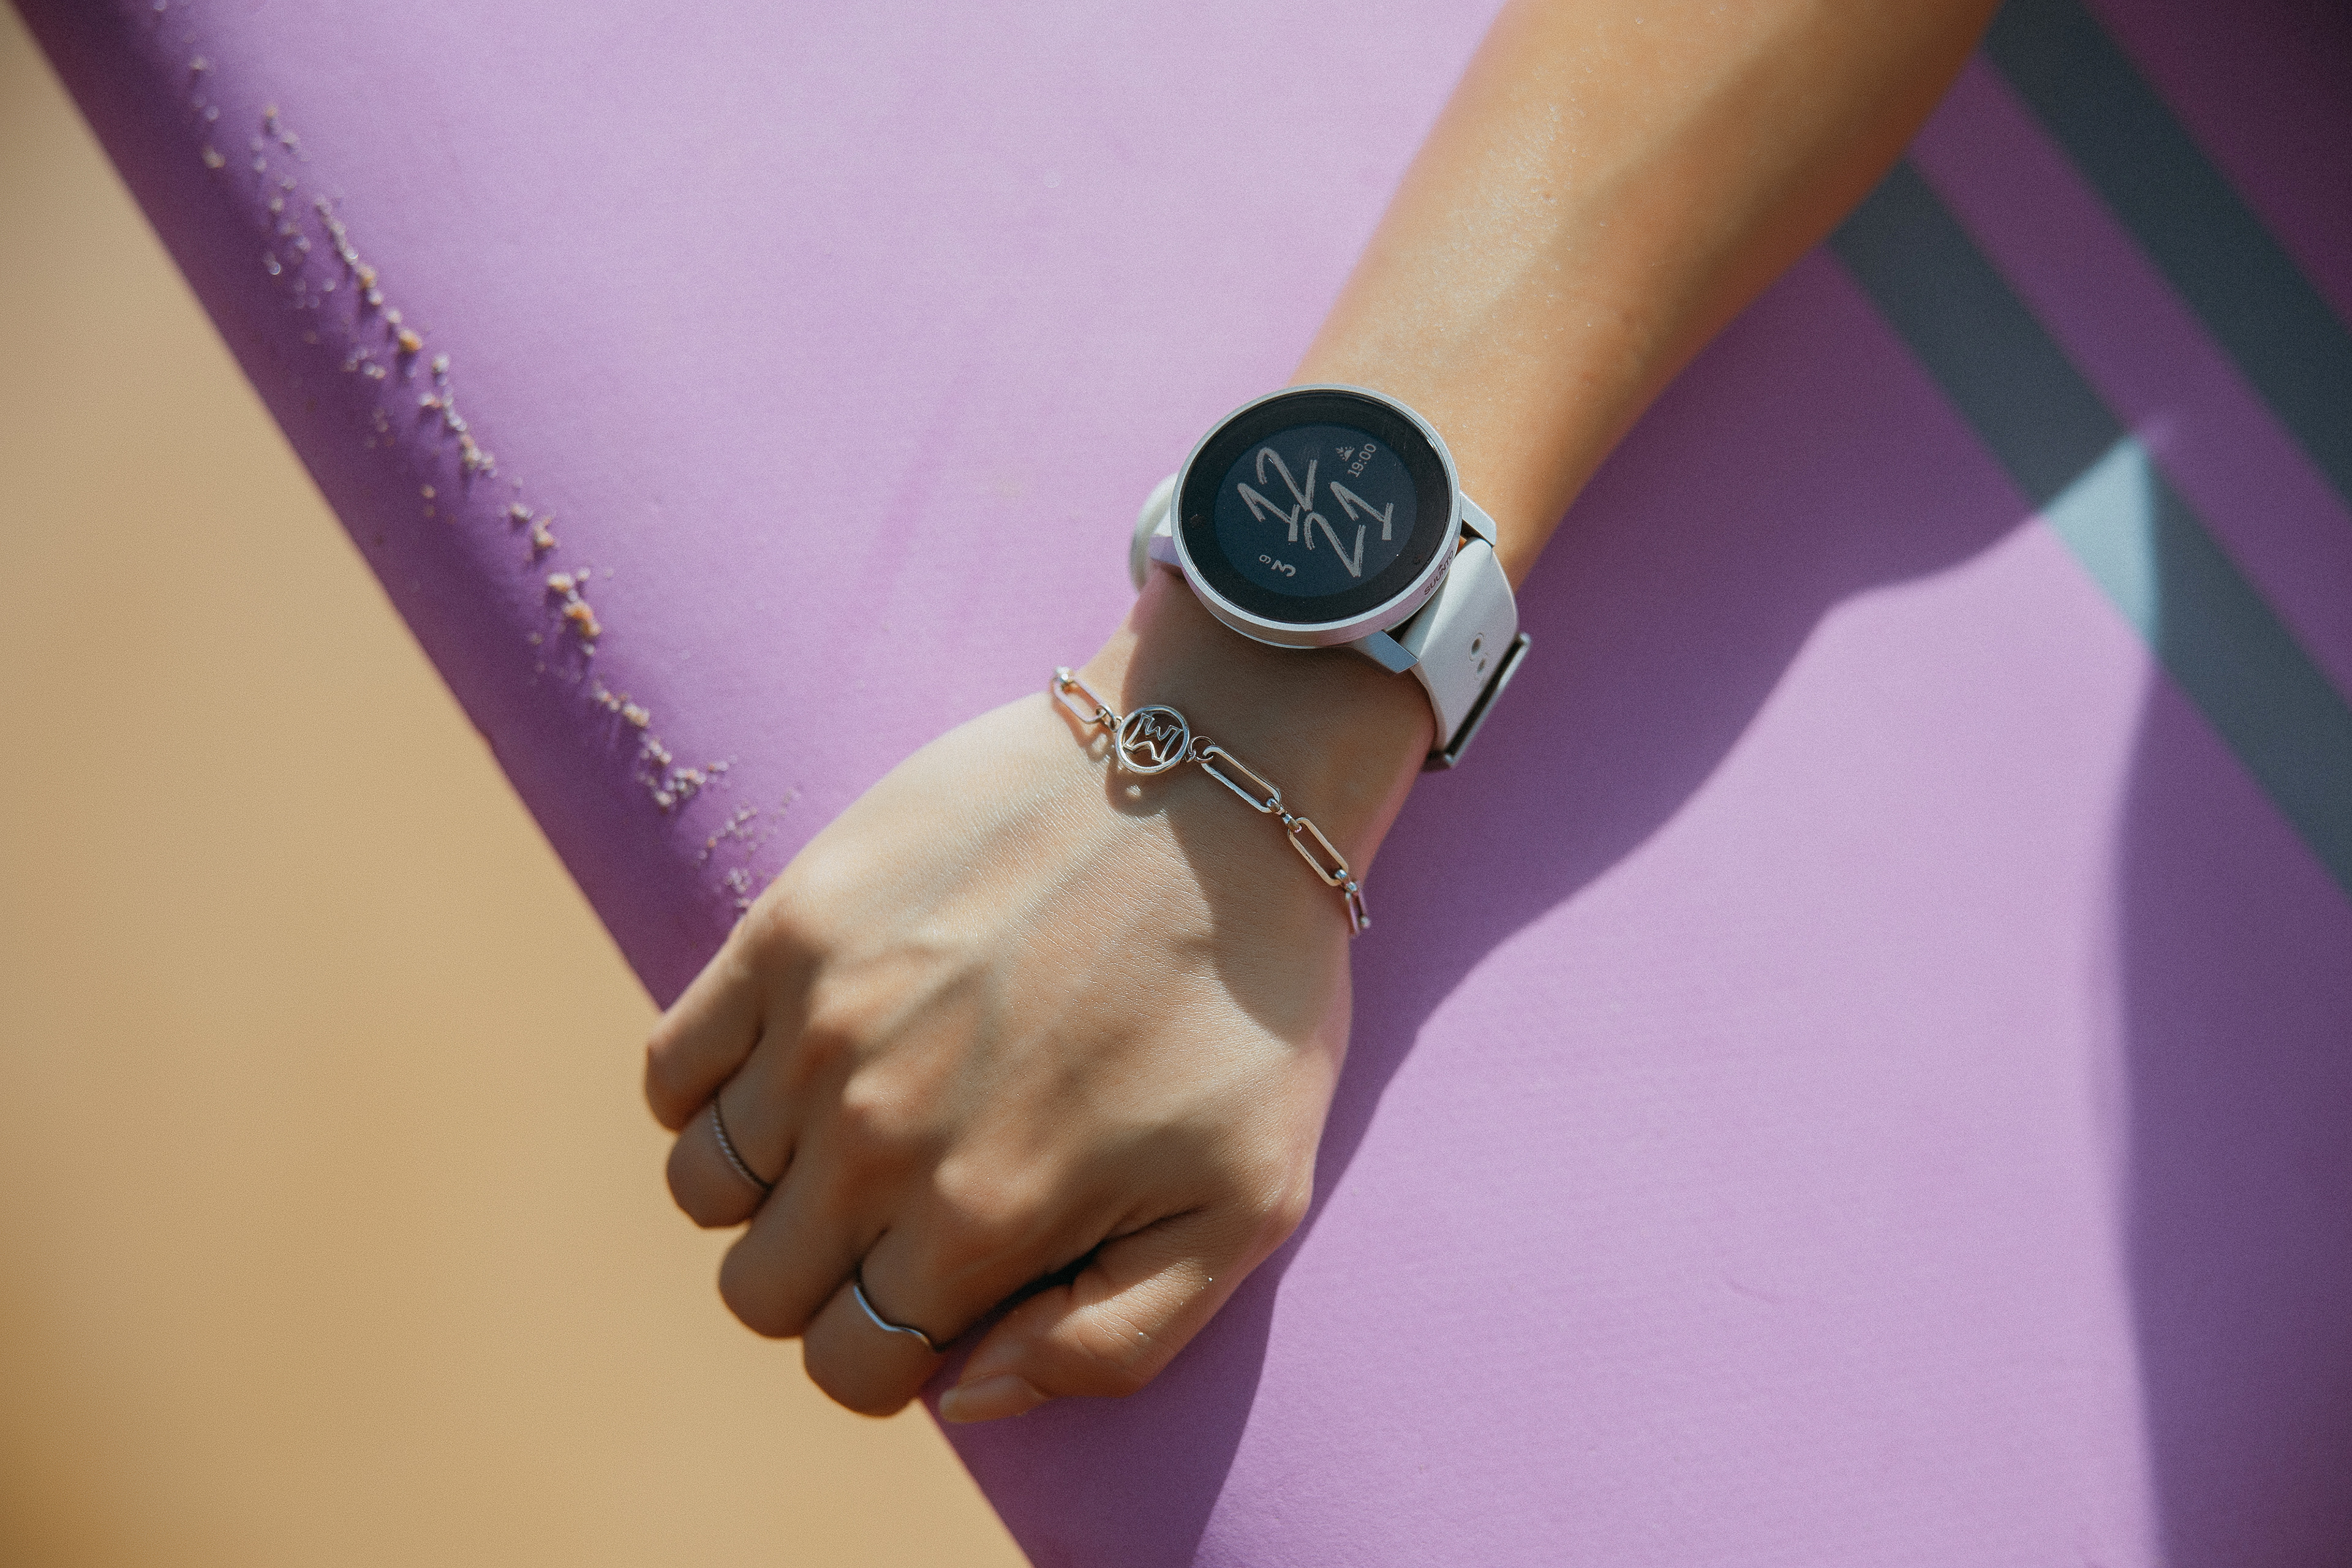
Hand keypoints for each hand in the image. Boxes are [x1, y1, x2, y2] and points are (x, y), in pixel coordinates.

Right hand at [644, 572, 1431, 1420]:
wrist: (1220, 780)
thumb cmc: (1252, 999)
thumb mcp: (1251, 1205)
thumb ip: (1114, 1342)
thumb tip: (967, 1396)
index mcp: (981, 1219)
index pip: (847, 1364)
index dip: (885, 1353)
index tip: (929, 1296)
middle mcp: (878, 1133)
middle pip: (760, 1288)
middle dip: (822, 1278)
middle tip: (898, 1211)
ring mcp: (822, 1024)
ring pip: (701, 1184)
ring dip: (764, 1185)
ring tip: (850, 1128)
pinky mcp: (793, 924)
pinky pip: (669, 1064)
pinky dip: (705, 1089)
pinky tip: (794, 1059)